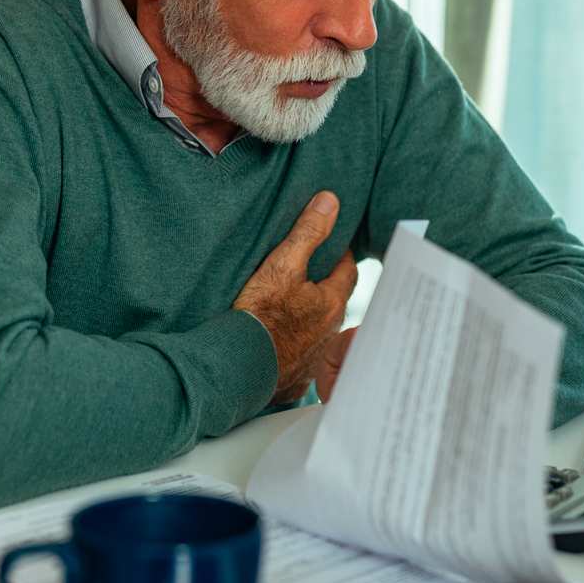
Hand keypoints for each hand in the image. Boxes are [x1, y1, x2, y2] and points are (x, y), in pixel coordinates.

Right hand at [232, 191, 358, 405]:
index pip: (347, 272)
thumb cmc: (259, 317)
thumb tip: (330, 202)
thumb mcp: (282, 265)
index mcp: (329, 305)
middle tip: (310, 274)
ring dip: (309, 320)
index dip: (340, 256)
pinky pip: (299, 360)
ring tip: (289, 308)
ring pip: (317, 332)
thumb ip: (307, 233)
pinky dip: (292, 348)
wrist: (235, 369)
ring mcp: (311, 361)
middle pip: (334, 303)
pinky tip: (276, 345)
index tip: (330, 246)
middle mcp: (328, 335)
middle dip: (326, 287)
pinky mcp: (293, 380)